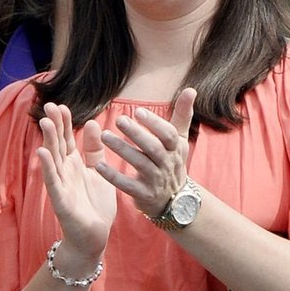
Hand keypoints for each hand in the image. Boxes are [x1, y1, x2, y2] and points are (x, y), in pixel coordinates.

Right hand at [35, 104, 115, 265]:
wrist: (94, 237)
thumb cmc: (94, 206)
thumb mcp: (99, 171)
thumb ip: (94, 150)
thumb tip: (92, 123)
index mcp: (74, 165)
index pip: (66, 139)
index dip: (64, 122)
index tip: (60, 105)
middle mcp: (64, 173)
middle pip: (57, 145)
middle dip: (54, 126)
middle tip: (49, 106)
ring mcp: (60, 186)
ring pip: (53, 160)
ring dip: (49, 141)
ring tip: (45, 122)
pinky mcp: (61, 201)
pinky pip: (53, 182)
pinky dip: (48, 168)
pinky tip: (42, 153)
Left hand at [98, 87, 195, 218]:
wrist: (174, 201)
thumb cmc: (172, 162)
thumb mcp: (179, 139)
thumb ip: (182, 115)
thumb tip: (191, 89)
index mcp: (176, 148)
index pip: (168, 134)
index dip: (154, 123)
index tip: (138, 111)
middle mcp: (167, 164)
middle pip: (154, 148)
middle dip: (137, 134)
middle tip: (119, 119)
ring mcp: (156, 181)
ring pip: (140, 164)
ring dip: (122, 150)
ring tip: (104, 136)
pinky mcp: (144, 195)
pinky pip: (127, 185)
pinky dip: (113, 176)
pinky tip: (99, 165)